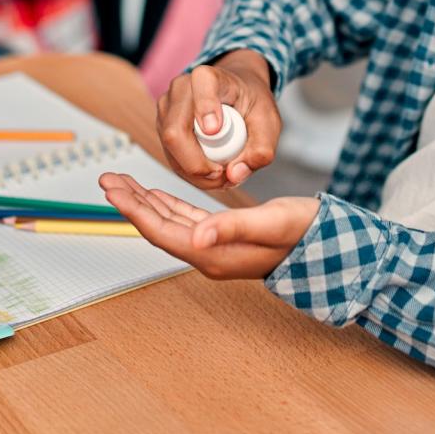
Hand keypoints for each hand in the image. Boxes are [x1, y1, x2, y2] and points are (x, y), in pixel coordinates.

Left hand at [99, 172, 317, 279]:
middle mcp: (207, 253)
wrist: (328, 244)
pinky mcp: (223, 236)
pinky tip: (156, 194)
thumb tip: (195, 237)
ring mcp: (214, 246)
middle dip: (130, 202)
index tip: (111, 190)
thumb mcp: (270, 224)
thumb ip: (232, 228)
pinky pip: (185, 219)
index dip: (133, 210)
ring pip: (168, 221)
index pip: (161, 231)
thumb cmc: (303, 233)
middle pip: (157, 226)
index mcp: (212, 254)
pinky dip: (166, 204)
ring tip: (121, 182)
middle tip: (107, 179)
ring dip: (144, 201)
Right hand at [156, 50, 280, 189]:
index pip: (202, 85)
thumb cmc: (251, 103)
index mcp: (211, 77)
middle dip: (198, 164)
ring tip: (221, 176)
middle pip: (175, 131)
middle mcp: (181, 88)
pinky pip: (170, 156)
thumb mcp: (269, 122)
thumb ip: (261, 149)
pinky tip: (208, 173)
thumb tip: (234, 175)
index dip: (205, 107)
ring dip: (195, 172)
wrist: (236, 93)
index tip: (214, 130)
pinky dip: (189, 172)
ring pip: (170, 148)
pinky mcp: (162, 126)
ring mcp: (167, 108)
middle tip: (224, 177)